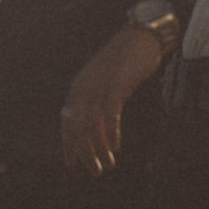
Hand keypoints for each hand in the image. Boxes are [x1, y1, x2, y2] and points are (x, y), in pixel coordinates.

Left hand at [60, 25, 163, 175]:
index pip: (67, 121)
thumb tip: (97, 131)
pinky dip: (111, 132)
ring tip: (107, 165)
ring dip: (99, 148)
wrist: (141, 37)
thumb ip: (99, 104)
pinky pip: (109, 113)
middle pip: (78, 127)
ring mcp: (99, 85)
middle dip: (85, 153)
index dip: (69, 144)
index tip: (73, 164)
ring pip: (92, 124)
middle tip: (95, 172)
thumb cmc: (125, 63)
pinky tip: (115, 146)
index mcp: (78, 87)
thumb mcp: (107, 85)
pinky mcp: (116, 83)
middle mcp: (84, 87)